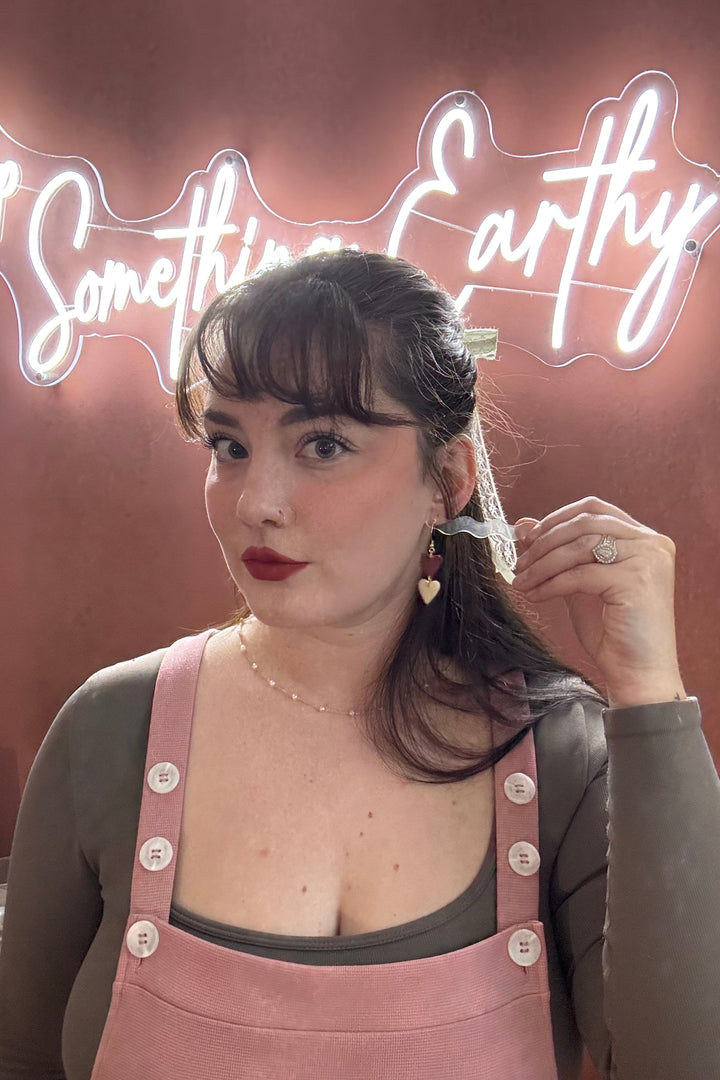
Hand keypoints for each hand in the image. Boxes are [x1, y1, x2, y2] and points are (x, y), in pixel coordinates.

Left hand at [511, 496, 686, 706]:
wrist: (639, 673)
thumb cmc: (614, 632)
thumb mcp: (582, 584)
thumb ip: (560, 553)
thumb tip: (525, 525)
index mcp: (644, 538)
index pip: (594, 509)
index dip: (557, 519)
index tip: (528, 537)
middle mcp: (652, 543)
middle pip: (584, 523)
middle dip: (545, 542)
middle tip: (519, 563)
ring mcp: (647, 560)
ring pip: (579, 547)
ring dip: (542, 564)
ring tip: (522, 581)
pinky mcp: (636, 581)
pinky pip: (580, 575)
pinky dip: (551, 584)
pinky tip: (536, 595)